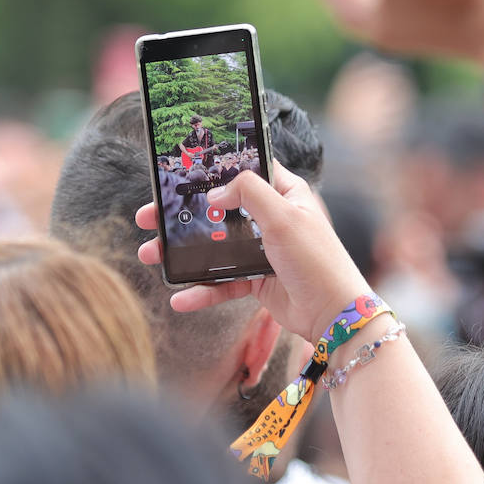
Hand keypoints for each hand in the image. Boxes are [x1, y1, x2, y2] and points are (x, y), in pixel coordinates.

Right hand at [136, 161, 367, 342]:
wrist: (334, 313)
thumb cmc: (317, 259)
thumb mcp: (284, 216)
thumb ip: (249, 193)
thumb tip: (216, 194)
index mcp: (285, 194)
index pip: (246, 171)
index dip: (214, 170)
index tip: (179, 172)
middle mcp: (273, 218)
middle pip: (220, 210)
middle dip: (183, 214)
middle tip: (149, 216)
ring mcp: (264, 250)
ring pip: (215, 246)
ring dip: (182, 252)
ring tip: (149, 254)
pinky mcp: (258, 280)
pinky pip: (223, 282)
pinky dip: (202, 290)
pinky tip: (180, 298)